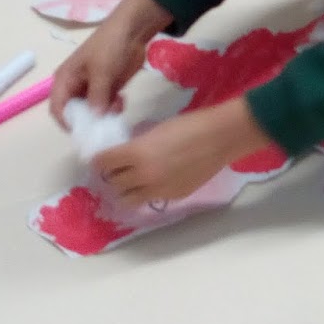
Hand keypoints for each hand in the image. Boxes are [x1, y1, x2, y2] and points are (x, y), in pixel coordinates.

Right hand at [50, 0, 172, 120]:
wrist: (133, 31)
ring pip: (93, 112)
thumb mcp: (101, 70)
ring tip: (117, 106)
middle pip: (76, 113)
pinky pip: (106, 107)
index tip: (83, 129)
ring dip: (104, 114)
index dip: (66, 121)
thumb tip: (95, 118)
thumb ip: (97, 95)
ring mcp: (93, 89)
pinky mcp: (108, 89)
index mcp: (64, 80)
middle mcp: (75, 87)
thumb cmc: (109, 46)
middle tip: (105, 122)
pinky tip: (122, 101)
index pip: (57, 108)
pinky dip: (113, 108)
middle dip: (89, 120)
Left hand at [92, 98, 272, 206]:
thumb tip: (124, 154)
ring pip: (128, 199)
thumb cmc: (190, 124)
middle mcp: (143, 176)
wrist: (222, 137)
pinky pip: (152, 198)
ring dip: (127, 190)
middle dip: (114, 175)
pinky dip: (150, 192)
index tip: (102, 159)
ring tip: (134, 181)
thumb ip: (138, 145)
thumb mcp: (156, 131)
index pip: (102, 163)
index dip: (100, 160)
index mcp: (136, 153)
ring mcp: (159, 189)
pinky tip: (158, 180)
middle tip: (119, 168)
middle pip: (113, 183)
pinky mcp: (174, 196)